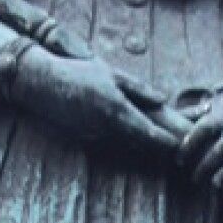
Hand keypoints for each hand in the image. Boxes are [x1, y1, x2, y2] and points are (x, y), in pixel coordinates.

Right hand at [16, 46, 183, 164]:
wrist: (44, 83)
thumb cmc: (79, 73)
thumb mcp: (112, 75)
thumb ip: (138, 89)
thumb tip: (163, 99)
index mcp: (116, 108)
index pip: (146, 131)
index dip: (163, 141)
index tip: (178, 146)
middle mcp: (107, 126)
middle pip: (138, 142)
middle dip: (156, 146)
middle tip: (175, 149)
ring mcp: (95, 135)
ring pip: (124, 143)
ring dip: (140, 144)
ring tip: (160, 145)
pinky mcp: (85, 138)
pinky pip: (109, 141)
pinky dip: (122, 140)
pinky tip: (129, 136)